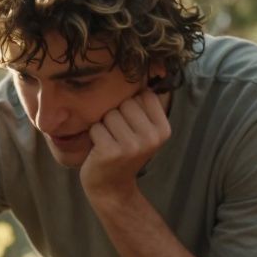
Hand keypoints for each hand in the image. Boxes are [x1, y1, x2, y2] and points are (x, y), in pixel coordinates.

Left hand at [78, 89, 170, 204]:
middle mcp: (151, 138)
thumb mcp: (143, 131)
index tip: (131, 125)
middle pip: (125, 103)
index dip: (131, 106)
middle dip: (116, 115)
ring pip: (109, 114)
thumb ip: (145, 107)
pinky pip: (96, 127)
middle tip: (118, 136)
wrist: (111, 188)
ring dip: (104, 126)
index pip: (144, 95)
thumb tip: (150, 68)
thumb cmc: (124, 152)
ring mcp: (132, 146)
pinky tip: (100, 149)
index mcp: (163, 129)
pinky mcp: (111, 152)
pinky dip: (93, 135)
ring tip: (109, 142)